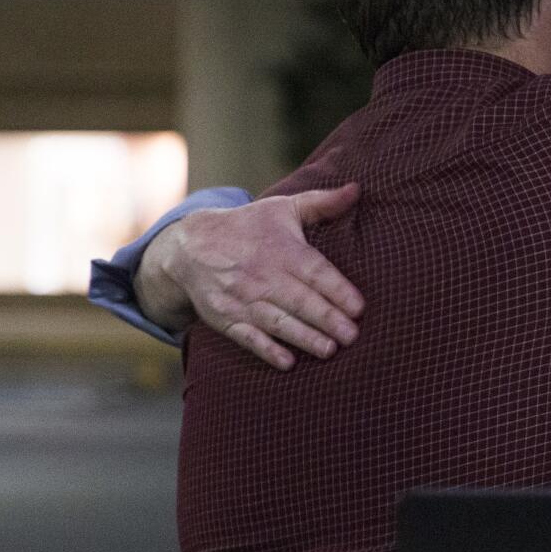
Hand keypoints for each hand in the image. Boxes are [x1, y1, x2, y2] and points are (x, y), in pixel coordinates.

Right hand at [137, 184, 365, 369]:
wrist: (191, 246)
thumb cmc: (248, 227)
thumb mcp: (283, 208)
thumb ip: (322, 203)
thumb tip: (357, 189)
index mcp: (280, 249)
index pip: (314, 271)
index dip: (337, 289)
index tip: (359, 307)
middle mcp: (262, 275)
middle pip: (299, 299)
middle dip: (327, 319)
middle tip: (352, 335)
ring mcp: (242, 299)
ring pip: (277, 321)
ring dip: (303, 337)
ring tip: (330, 350)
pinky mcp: (226, 318)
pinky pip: (247, 337)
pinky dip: (266, 350)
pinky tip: (286, 362)